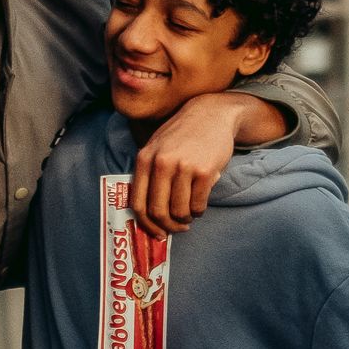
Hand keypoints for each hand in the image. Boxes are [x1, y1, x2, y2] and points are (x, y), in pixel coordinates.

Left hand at [129, 91, 245, 230]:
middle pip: (158, 211)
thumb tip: (148, 214)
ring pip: (179, 211)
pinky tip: (199, 205)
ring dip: (185, 219)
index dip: (146, 224)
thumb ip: (149, 174)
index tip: (156, 233)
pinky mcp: (204, 171)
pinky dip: (199, 211)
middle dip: (168, 226)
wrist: (211, 115)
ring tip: (190, 214)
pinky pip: (198, 204)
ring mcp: (183, 167)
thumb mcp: (157, 147)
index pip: (137, 202)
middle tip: (177, 228)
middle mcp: (161, 163)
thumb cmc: (182, 135)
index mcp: (144, 158)